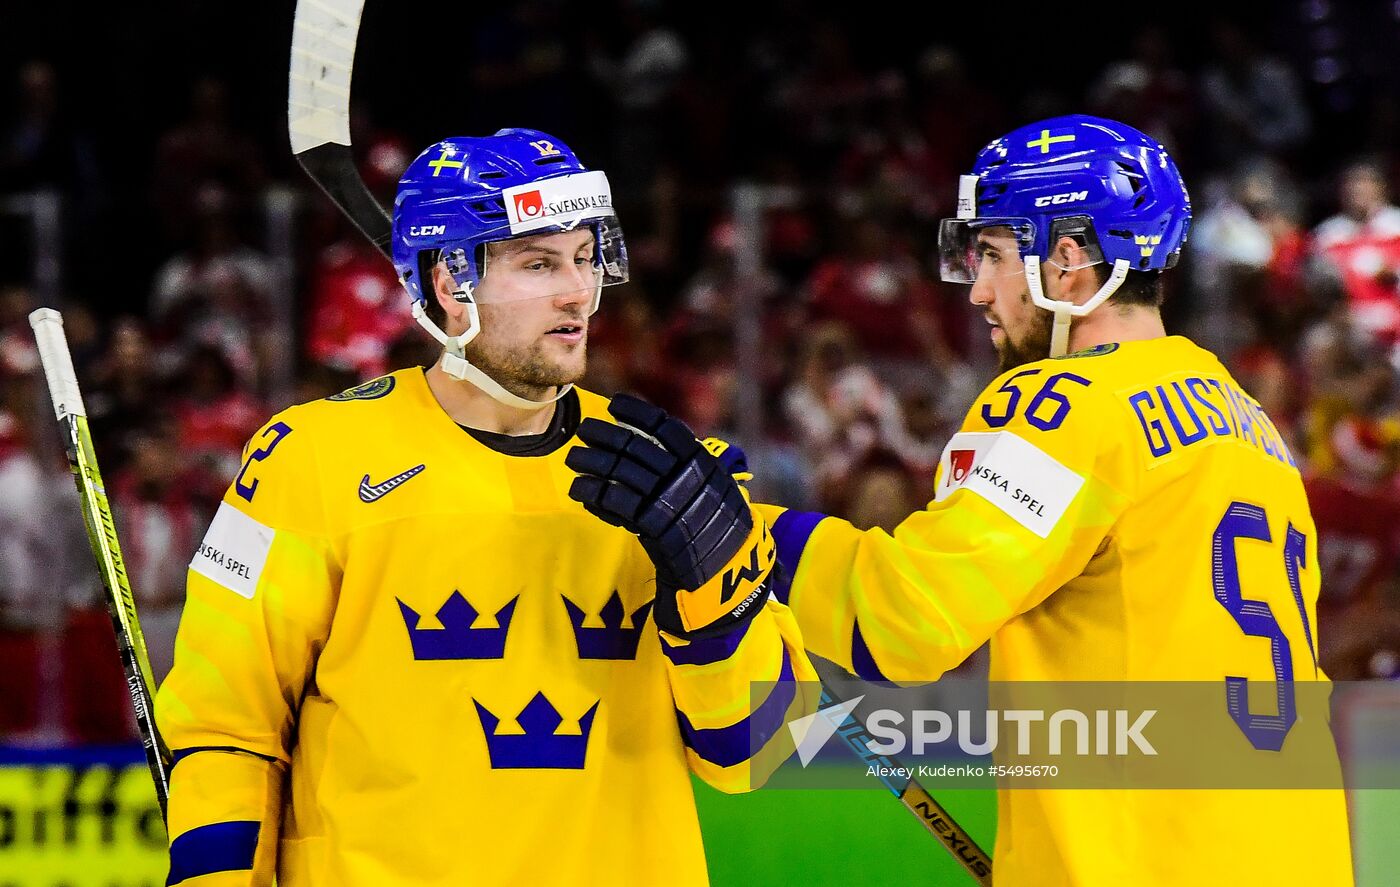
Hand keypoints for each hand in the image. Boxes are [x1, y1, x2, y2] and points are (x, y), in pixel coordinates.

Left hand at [566, 395, 773, 638]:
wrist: (727, 567)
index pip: (665, 427)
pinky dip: (595, 494)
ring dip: (593, 463)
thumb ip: (689, 464)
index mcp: (700, 460)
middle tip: (584, 430)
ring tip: (574, 458)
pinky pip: (617, 505)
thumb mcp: (714, 485)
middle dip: (605, 435)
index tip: (616, 404)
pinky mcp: (653, 528)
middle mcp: (684, 476)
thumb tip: (654, 439)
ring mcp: (669, 501)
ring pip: (621, 473)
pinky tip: (580, 489)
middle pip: (636, 447)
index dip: (638, 413)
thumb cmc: (718, 524)